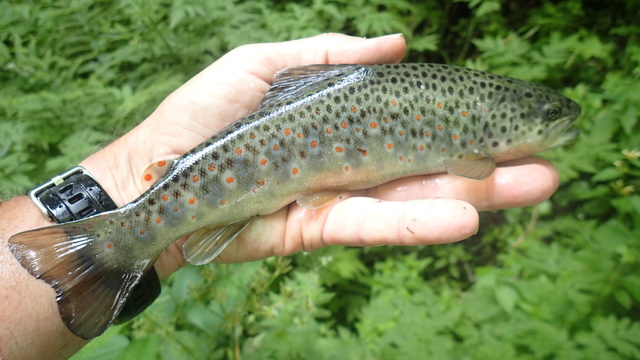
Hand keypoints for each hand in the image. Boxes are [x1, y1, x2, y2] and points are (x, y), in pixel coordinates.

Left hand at [81, 33, 559, 278]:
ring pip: (410, 197)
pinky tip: (464, 216)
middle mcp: (346, 159)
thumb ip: (329, 55)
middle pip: (423, 163)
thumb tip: (400, 44)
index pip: (409, 120)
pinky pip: (372, 224)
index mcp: (338, 119)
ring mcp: (334, 195)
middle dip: (485, 164)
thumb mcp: (262, 64)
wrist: (153, 176)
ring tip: (532, 189)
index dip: (457, 121)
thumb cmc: (202, 115)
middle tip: (544, 165)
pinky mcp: (316, 228)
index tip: (506, 120)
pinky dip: (414, 222)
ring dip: (471, 194)